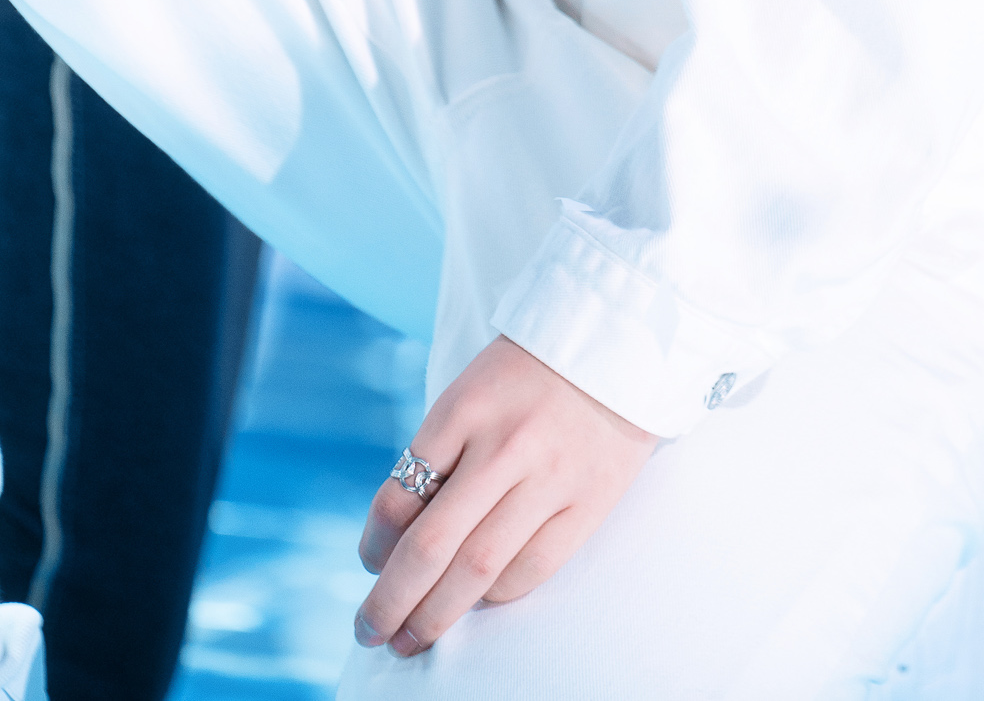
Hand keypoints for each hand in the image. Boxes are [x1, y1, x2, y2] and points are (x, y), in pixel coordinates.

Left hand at [352, 337, 655, 657]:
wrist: (615, 345)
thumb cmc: (526, 375)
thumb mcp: (471, 392)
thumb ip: (440, 454)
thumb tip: (399, 538)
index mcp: (464, 408)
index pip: (400, 494)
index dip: (375, 541)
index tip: (368, 563)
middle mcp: (503, 446)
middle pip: (431, 545)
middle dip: (391, 600)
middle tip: (369, 631)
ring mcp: (549, 478)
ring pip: (478, 569)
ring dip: (437, 615)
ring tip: (412, 638)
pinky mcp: (588, 503)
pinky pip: (531, 569)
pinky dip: (495, 595)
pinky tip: (476, 603)